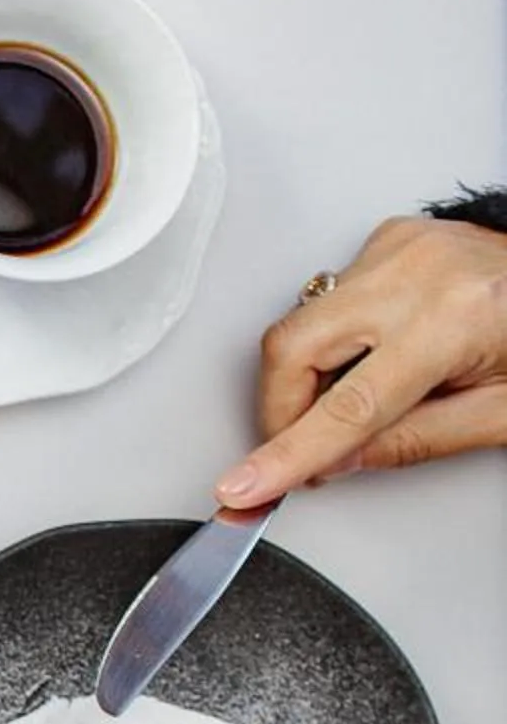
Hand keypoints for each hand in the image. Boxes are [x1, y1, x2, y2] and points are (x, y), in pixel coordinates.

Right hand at [217, 216, 506, 506]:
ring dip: (310, 376)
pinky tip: (376, 348)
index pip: (348, 406)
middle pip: (294, 348)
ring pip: (301, 324)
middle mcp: (419, 274)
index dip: (288, 452)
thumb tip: (337, 463)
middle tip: (302, 447)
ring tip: (360, 392)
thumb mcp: (502, 412)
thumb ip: (414, 441)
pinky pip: (326, 298)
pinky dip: (337, 338)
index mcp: (456, 320)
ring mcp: (399, 248)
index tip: (244, 484)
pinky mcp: (389, 239)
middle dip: (281, 408)